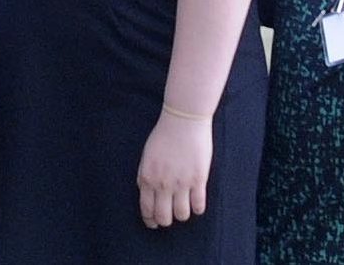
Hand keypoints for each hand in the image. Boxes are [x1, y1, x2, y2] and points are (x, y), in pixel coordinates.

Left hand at [137, 107, 211, 228]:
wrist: (183, 121)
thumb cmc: (163, 136)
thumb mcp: (146, 156)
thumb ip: (145, 175)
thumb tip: (145, 192)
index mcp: (147, 178)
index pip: (146, 209)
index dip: (150, 220)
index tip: (153, 223)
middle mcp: (163, 184)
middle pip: (164, 217)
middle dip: (165, 221)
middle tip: (169, 217)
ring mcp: (181, 183)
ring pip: (182, 215)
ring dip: (182, 214)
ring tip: (184, 206)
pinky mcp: (198, 180)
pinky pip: (199, 206)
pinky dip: (197, 208)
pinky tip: (196, 201)